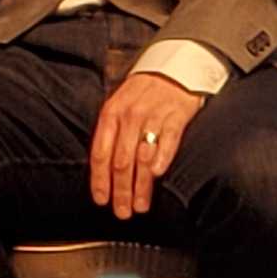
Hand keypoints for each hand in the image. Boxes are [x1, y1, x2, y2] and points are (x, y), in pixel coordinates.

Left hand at [91, 72, 204, 219]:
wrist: (174, 65)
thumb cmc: (144, 92)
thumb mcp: (120, 105)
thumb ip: (112, 133)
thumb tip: (103, 170)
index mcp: (111, 114)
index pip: (100, 153)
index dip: (100, 180)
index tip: (102, 200)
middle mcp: (129, 116)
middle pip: (121, 161)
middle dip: (120, 190)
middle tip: (122, 212)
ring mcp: (153, 115)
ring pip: (142, 157)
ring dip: (141, 185)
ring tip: (140, 206)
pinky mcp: (176, 115)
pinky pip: (168, 140)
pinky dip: (162, 158)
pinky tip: (158, 176)